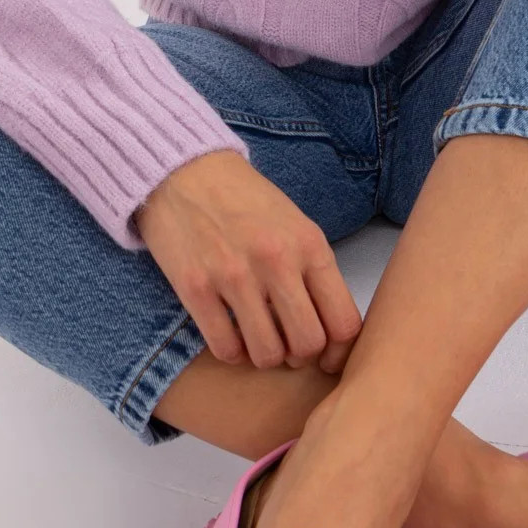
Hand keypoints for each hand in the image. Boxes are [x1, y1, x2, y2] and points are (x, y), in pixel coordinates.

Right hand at [133, 151, 362, 375]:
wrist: (184, 172)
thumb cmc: (245, 201)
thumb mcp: (295, 224)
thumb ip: (314, 272)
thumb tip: (329, 332)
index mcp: (309, 245)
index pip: (343, 322)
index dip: (338, 351)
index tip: (326, 356)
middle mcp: (276, 261)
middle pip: (308, 344)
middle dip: (300, 355)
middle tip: (287, 345)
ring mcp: (234, 276)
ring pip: (267, 354)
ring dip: (265, 356)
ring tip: (258, 339)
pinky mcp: (195, 288)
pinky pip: (225, 348)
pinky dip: (232, 352)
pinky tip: (231, 335)